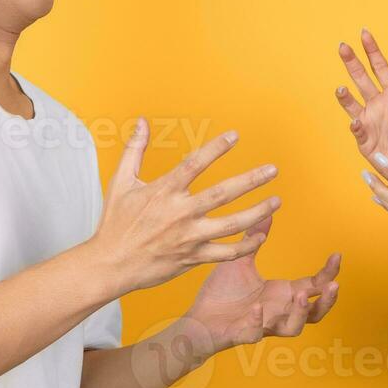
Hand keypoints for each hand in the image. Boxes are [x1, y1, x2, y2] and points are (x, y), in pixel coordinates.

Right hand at [92, 119, 281, 291]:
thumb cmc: (115, 223)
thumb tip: (141, 122)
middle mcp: (180, 213)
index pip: (195, 163)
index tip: (235, 136)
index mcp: (164, 192)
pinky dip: (246, 245)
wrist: (110, 265)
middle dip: (251, 180)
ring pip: (231, 224)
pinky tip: (260, 236)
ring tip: (276, 202)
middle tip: (272, 170)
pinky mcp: (193, 258)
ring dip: (257, 212)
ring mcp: (189, 237)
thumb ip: (135, 150)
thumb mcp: (120, 182)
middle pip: (223, 194)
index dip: (216, 148)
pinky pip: (226, 253)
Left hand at [172, 214, 341, 363]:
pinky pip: (254, 333)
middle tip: (334, 285)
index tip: (337, 255)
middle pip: (315, 313)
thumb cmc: (221, 294)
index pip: (313, 285)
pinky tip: (255, 308)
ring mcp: (263, 325)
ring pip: (293, 328)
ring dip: (300, 313)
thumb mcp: (241, 261)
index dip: (328, 273)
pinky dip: (257, 322)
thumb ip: (254, 238)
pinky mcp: (242, 334)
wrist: (197, 318)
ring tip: (301, 295)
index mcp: (281, 294)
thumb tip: (267, 211)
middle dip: (326, 300)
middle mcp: (278, 311)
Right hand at [335, 28, 387, 171]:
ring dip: (345, 97)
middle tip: (342, 47)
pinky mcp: (367, 143)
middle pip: (361, 80)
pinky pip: (360, 131)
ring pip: (353, 105)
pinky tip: (357, 120)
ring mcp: (371, 124)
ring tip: (340, 88)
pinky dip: (357, 125)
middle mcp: (379, 107)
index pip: (380, 68)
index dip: (372, 51)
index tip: (364, 33)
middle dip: (352, 63)